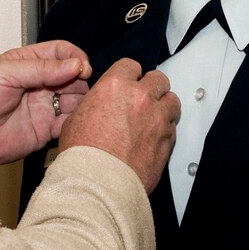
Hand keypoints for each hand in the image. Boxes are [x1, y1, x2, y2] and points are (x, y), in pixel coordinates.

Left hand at [0, 40, 92, 175]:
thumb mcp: (5, 72)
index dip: (75, 56)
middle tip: (81, 86)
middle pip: (72, 75)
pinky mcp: (45, 130)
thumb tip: (74, 64)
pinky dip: (76, 121)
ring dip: (82, 100)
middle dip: (81, 79)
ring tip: (81, 104)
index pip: (61, 52)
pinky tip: (74, 119)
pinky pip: (68, 124)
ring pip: (75, 99)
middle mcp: (39, 83)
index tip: (82, 67)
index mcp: (28, 63)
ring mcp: (44, 107)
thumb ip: (41, 68)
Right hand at [59, 58, 179, 192]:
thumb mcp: (76, 118)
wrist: (97, 184)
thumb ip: (95, 103)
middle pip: (158, 79)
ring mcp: (158, 118)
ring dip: (163, 107)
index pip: (131, 65)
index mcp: (115, 86)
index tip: (128, 83)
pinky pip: (172, 128)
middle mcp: (141, 97)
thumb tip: (100, 104)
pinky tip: (152, 139)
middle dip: (151, 88)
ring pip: (172, 101)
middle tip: (143, 99)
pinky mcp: (167, 140)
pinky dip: (165, 131)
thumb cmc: (83, 155)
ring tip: (152, 119)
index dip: (129, 75)